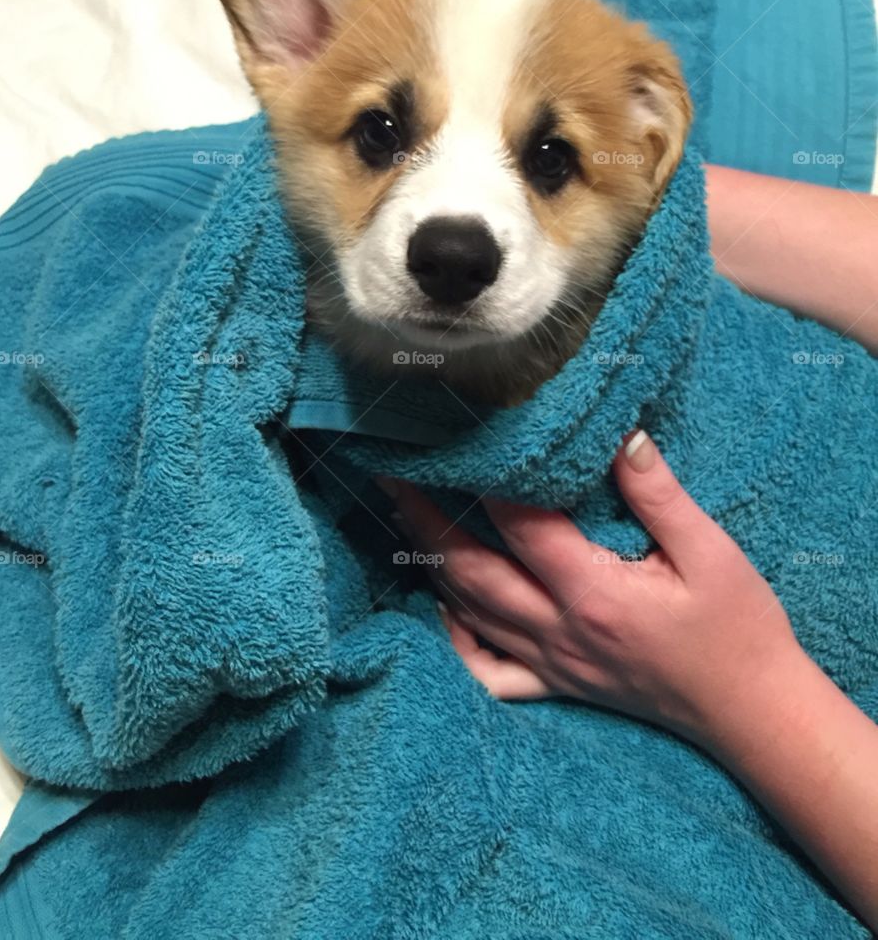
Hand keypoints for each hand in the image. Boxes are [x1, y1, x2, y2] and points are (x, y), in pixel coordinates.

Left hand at [382, 431, 799, 744]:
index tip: (453, 441)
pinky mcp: (558, 685)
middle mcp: (561, 631)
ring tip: (402, 518)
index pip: (521, 528)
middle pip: (473, 571)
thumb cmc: (738, 627)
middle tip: (391, 477)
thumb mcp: (710, 552)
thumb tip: (621, 435)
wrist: (752, 710)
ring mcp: (553, 664)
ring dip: (433, 564)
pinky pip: (489, 670)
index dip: (484, 481)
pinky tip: (442, 606)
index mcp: (595, 594)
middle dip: (427, 521)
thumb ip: (658, 494)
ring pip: (471, 614)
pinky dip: (456, 637)